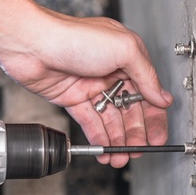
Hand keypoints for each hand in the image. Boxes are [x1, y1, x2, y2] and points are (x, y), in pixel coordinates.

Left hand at [0, 5, 173, 167]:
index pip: (147, 92)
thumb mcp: (124, 48)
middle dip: (135, 133)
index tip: (158, 136)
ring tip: (121, 157)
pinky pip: (90, 122)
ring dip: (118, 140)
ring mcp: (90, 86)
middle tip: (138, 151)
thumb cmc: (75, 37)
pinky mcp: (72, 98)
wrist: (33, 45)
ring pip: (110, 119)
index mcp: (126, 57)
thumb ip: (146, 74)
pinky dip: (99, 137)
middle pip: (129, 110)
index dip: (153, 116)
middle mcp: (110, 71)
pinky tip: (105, 150)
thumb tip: (162, 96)